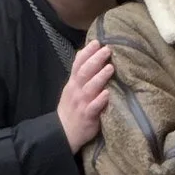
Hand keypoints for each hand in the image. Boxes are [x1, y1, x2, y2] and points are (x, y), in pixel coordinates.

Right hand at [55, 39, 113, 153]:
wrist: (64, 132)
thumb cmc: (73, 108)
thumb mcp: (73, 89)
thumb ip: (81, 74)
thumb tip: (88, 55)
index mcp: (73, 83)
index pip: (78, 64)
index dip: (87, 52)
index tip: (97, 42)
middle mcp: (76, 91)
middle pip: (84, 72)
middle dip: (95, 60)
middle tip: (107, 50)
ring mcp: (81, 103)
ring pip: (90, 88)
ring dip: (100, 77)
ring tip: (110, 67)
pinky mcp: (88, 116)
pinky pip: (94, 107)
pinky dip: (100, 100)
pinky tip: (108, 93)